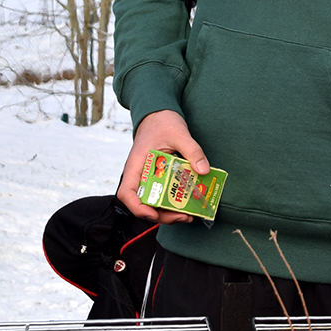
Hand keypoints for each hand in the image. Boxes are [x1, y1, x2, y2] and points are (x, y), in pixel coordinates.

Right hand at [116, 109, 209, 224]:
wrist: (159, 114)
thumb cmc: (162, 122)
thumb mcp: (179, 134)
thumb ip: (192, 150)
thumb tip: (203, 170)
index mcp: (136, 165)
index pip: (126, 193)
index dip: (138, 208)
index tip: (154, 213)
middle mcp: (139, 175)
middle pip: (143, 204)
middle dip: (162, 215)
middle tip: (183, 216)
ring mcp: (148, 178)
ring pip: (153, 202)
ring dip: (169, 212)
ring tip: (189, 214)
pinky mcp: (158, 178)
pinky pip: (163, 194)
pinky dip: (173, 201)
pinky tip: (188, 203)